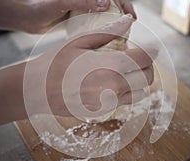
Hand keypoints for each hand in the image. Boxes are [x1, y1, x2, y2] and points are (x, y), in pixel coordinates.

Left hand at [0, 0, 135, 33]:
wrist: (27, 18)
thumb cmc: (41, 8)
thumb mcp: (61, 3)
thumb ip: (82, 2)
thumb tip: (106, 4)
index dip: (125, 3)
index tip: (132, 17)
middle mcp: (86, 0)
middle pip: (112, 5)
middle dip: (124, 14)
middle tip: (131, 27)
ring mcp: (83, 9)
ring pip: (105, 15)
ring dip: (116, 23)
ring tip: (124, 36)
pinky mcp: (78, 19)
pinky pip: (95, 24)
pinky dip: (103, 31)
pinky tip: (108, 41)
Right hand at [30, 14, 155, 116]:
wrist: (38, 90)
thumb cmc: (57, 62)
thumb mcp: (80, 41)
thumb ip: (108, 32)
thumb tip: (128, 21)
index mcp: (113, 64)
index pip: (146, 58)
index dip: (151, 51)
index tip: (150, 48)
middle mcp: (116, 86)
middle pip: (148, 77)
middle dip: (147, 66)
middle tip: (138, 59)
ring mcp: (110, 102)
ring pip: (141, 92)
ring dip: (139, 81)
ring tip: (126, 72)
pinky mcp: (104, 111)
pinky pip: (126, 102)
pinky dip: (127, 92)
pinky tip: (113, 83)